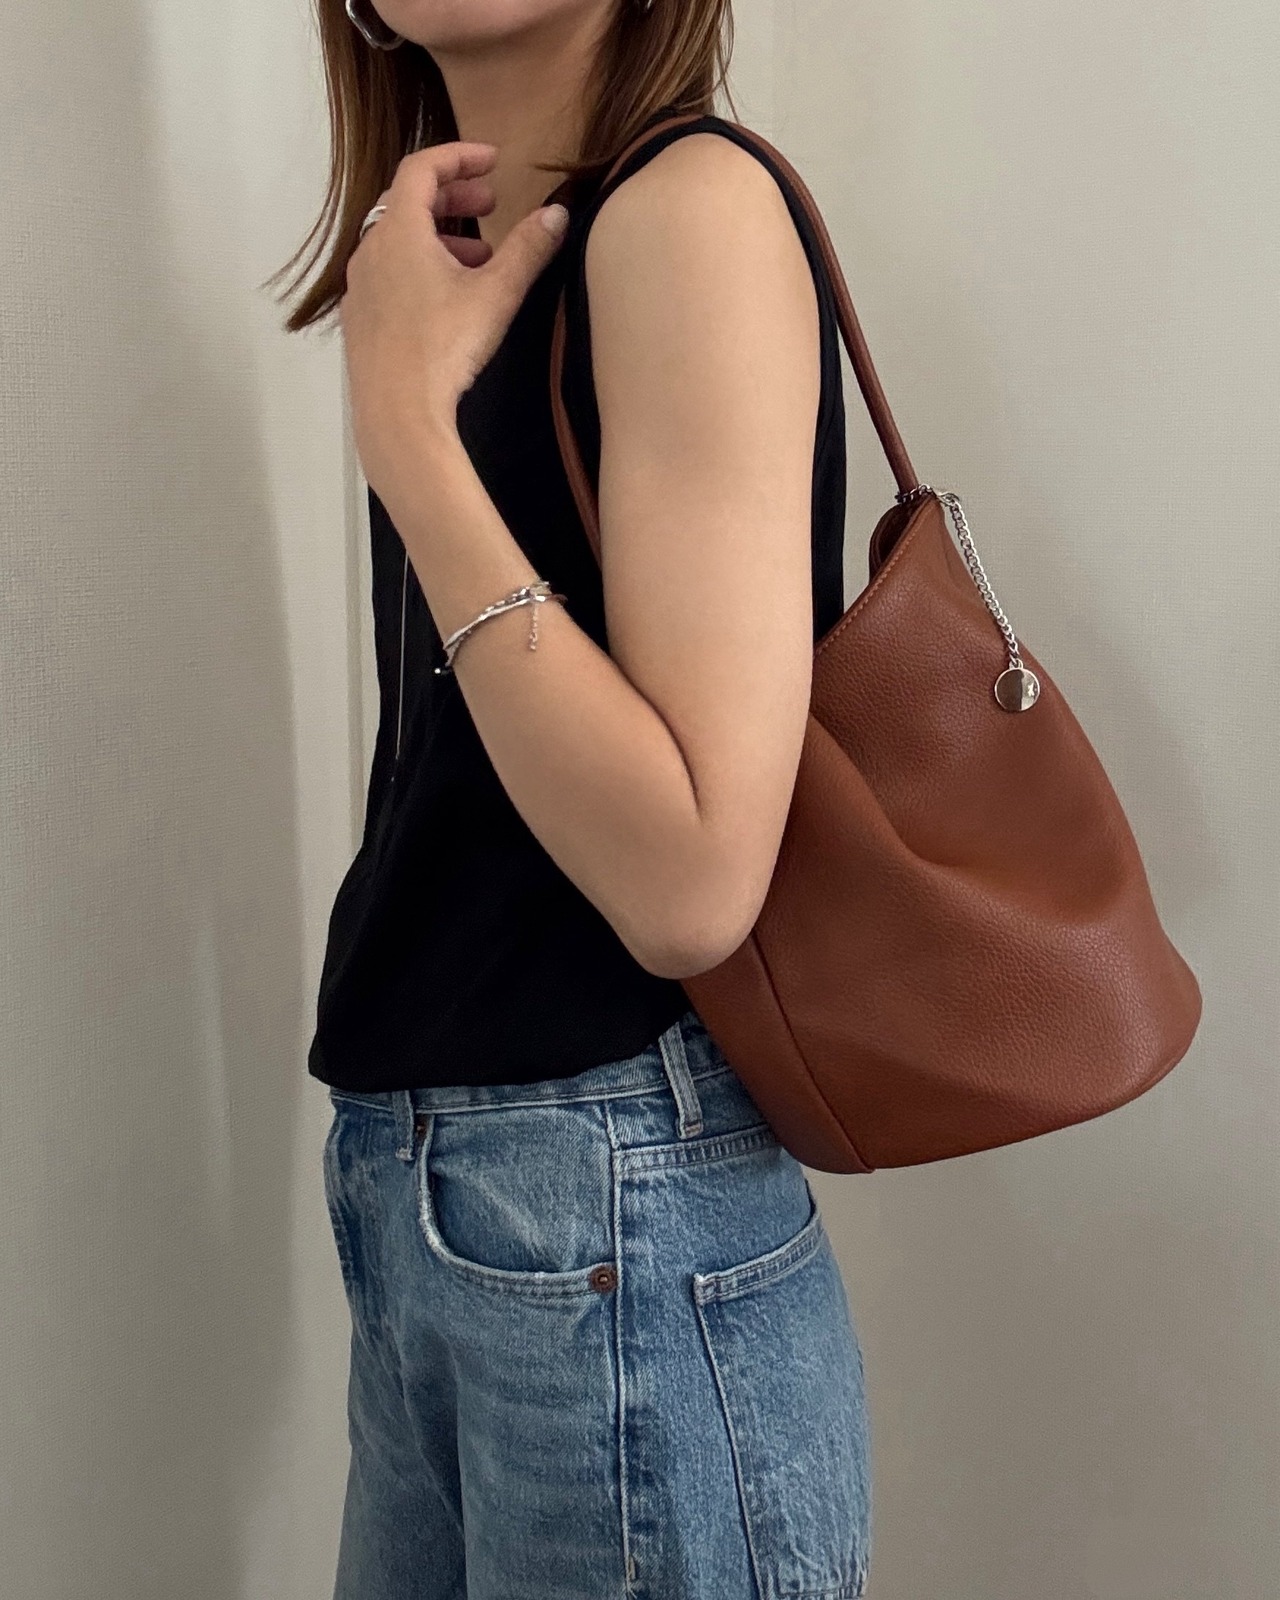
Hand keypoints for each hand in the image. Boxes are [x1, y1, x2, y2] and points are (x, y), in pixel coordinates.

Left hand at [338, 140, 570, 500]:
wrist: (397, 414)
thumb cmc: (442, 350)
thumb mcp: (496, 295)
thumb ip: (528, 250)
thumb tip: (557, 215)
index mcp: (399, 231)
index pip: (422, 168)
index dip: (458, 156)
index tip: (491, 160)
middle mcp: (370, 251)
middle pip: (408, 203)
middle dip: (453, 198)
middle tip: (490, 204)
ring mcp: (360, 287)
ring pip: (399, 242)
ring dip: (440, 238)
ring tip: (479, 257)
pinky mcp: (360, 320)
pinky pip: (389, 275)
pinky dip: (419, 267)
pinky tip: (448, 298)